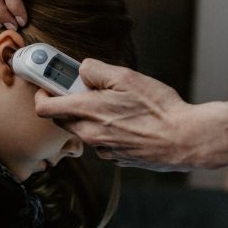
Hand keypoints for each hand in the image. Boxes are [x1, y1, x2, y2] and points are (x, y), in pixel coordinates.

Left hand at [35, 59, 227, 171]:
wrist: (186, 140)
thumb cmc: (159, 108)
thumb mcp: (127, 77)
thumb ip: (96, 70)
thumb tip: (82, 70)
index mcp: (88, 112)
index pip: (45, 108)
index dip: (41, 94)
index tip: (46, 84)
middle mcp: (90, 134)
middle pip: (62, 120)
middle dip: (66, 103)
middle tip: (84, 89)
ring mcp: (103, 149)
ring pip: (83, 130)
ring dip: (88, 116)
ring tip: (114, 103)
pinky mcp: (116, 157)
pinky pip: (101, 140)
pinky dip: (105, 129)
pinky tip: (127, 120)